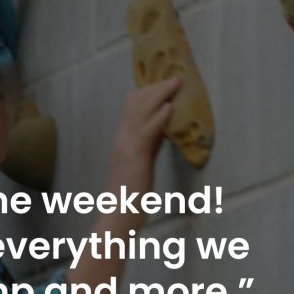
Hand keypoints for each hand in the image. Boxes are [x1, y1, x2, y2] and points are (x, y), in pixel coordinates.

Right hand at [108, 77, 180, 222]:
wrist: (118, 214)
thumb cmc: (129, 196)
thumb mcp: (140, 165)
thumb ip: (148, 147)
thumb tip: (162, 130)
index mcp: (122, 140)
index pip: (132, 107)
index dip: (148, 92)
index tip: (164, 83)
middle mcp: (122, 138)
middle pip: (136, 103)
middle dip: (156, 88)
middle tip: (174, 78)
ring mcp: (126, 145)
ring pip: (141, 111)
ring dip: (160, 95)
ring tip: (175, 84)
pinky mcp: (134, 156)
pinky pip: (146, 131)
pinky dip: (158, 117)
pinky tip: (169, 108)